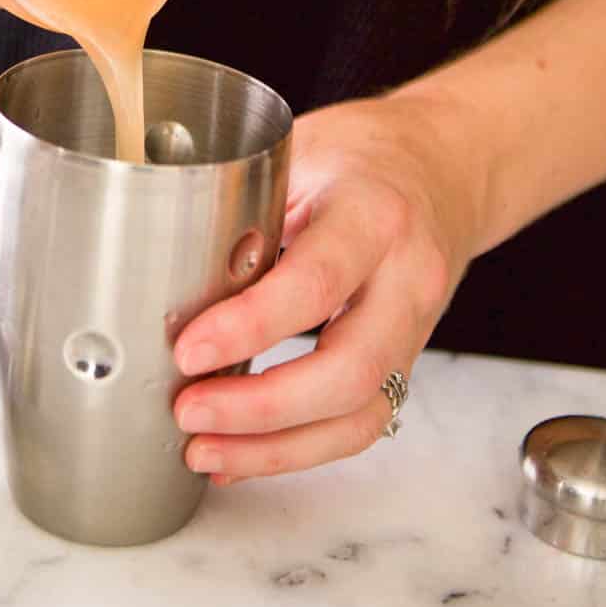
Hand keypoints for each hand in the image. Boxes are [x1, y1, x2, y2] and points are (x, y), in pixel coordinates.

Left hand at [172, 88, 484, 480]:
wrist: (443, 168)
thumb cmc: (362, 154)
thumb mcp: (299, 152)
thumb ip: (245, 207)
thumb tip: (162, 267)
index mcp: (374, 214)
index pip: (316, 282)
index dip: (249, 326)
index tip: (187, 348)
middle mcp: (407, 279)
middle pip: (347, 370)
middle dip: (260, 409)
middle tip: (187, 410)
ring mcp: (414, 330)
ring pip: (359, 416)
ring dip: (275, 448)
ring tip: (203, 450)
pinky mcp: (405, 363)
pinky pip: (360, 424)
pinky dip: (298, 450)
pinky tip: (242, 455)